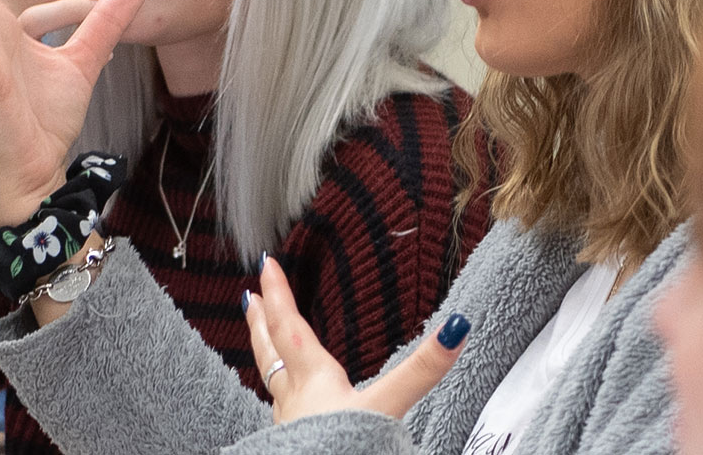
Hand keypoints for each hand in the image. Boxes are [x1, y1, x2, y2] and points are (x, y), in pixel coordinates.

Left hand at [245, 255, 468, 423]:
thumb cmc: (345, 449)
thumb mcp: (389, 406)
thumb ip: (421, 370)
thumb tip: (454, 329)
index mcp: (314, 379)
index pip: (289, 326)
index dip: (278, 294)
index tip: (265, 266)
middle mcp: (294, 399)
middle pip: (269, 350)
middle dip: (259, 320)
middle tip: (248, 296)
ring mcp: (289, 425)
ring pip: (272, 380)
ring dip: (267, 354)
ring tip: (263, 341)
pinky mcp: (293, 445)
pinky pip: (282, 410)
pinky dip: (282, 393)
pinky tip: (290, 403)